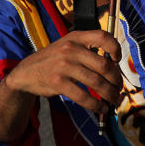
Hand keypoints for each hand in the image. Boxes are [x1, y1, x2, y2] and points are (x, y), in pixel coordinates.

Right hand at [4, 30, 121, 112]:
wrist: (26, 72)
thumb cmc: (53, 60)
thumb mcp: (68, 45)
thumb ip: (87, 50)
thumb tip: (114, 67)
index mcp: (76, 37)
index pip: (103, 36)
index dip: (115, 48)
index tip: (118, 60)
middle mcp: (71, 49)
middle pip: (104, 66)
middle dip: (116, 80)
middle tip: (119, 88)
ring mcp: (64, 66)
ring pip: (97, 83)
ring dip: (110, 94)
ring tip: (114, 100)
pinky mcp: (58, 82)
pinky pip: (83, 96)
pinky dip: (96, 105)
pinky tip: (101, 109)